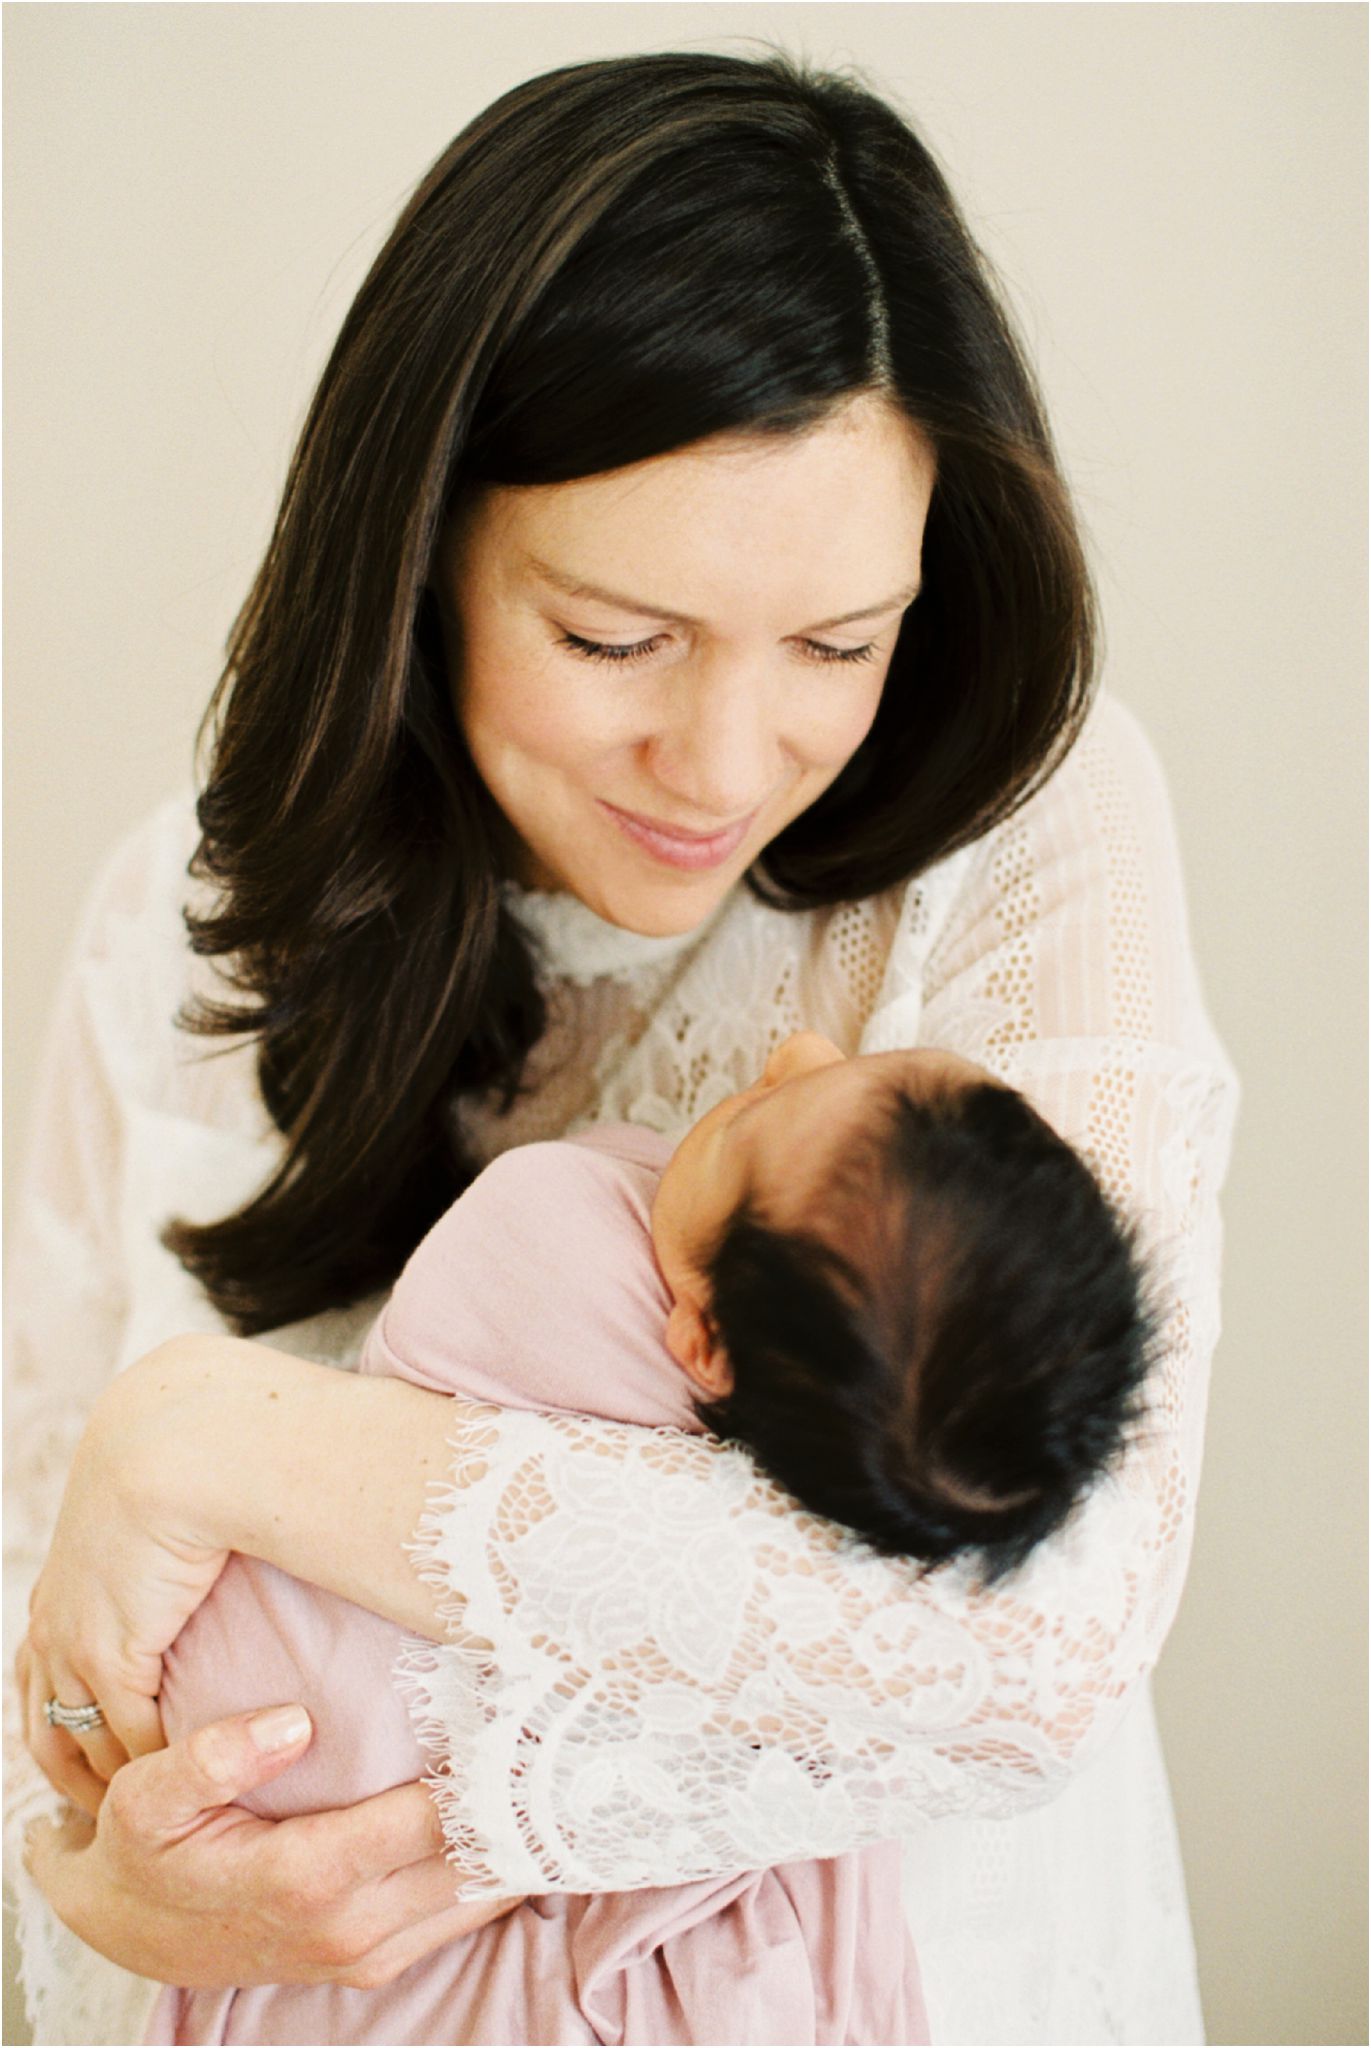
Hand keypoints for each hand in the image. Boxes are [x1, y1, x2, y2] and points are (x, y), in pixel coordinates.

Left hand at [22, 1341, 231, 1798]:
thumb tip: (222, 1537)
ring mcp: (75, 1642)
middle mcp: (55, 1620)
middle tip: (126, 1817)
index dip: (73, 1726)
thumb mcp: (168, 1504)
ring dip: (120, 1786)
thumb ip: (182, 1538)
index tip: (112, 1761)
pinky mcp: (110, 1656)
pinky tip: (197, 1789)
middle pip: (47, 1727)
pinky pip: (131, 1736)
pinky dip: (160, 1770)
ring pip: (83, 1744)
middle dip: (81, 1778)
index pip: (44, 1678)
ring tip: (167, 1816)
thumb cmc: (194, 1453)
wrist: (181, 1441)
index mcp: (62, 1586)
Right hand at [23, 1707, 522, 1988]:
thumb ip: (213, 1756)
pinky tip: (527, 1812)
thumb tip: (294, 1721)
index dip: (490, 1767)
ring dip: (524, 1834)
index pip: (433, 1818)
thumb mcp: (147, 1797)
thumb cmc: (145, 1853)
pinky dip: (502, 1867)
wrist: (130, 1934)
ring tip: (568, 1758)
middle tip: (576, 1724)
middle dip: (525, 1797)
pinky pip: (464, 1915)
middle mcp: (352, 1926)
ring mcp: (370, 1952)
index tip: (533, 1707)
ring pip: (483, 1895)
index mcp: (307, 1878)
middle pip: (476, 1859)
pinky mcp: (378, 1959)